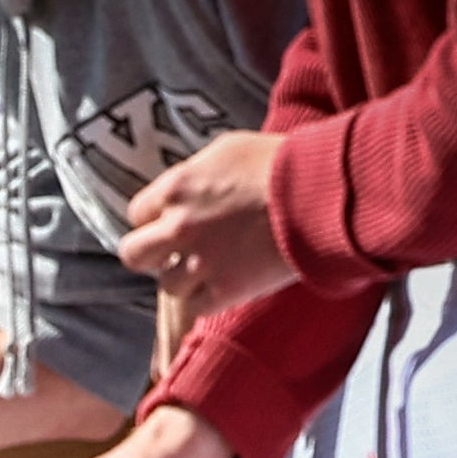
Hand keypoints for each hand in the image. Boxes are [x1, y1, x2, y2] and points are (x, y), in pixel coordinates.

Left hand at [117, 131, 291, 322]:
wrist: (323, 192)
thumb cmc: (283, 161)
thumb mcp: (229, 150)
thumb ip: (196, 173)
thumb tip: (186, 186)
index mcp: (176, 188)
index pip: (136, 213)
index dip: (153, 219)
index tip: (169, 222)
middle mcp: (179, 227)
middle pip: (133, 254)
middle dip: (150, 254)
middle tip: (172, 253)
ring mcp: (200, 262)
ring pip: (166, 285)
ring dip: (183, 279)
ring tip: (210, 269)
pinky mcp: (226, 290)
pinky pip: (196, 307)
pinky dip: (208, 300)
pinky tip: (225, 286)